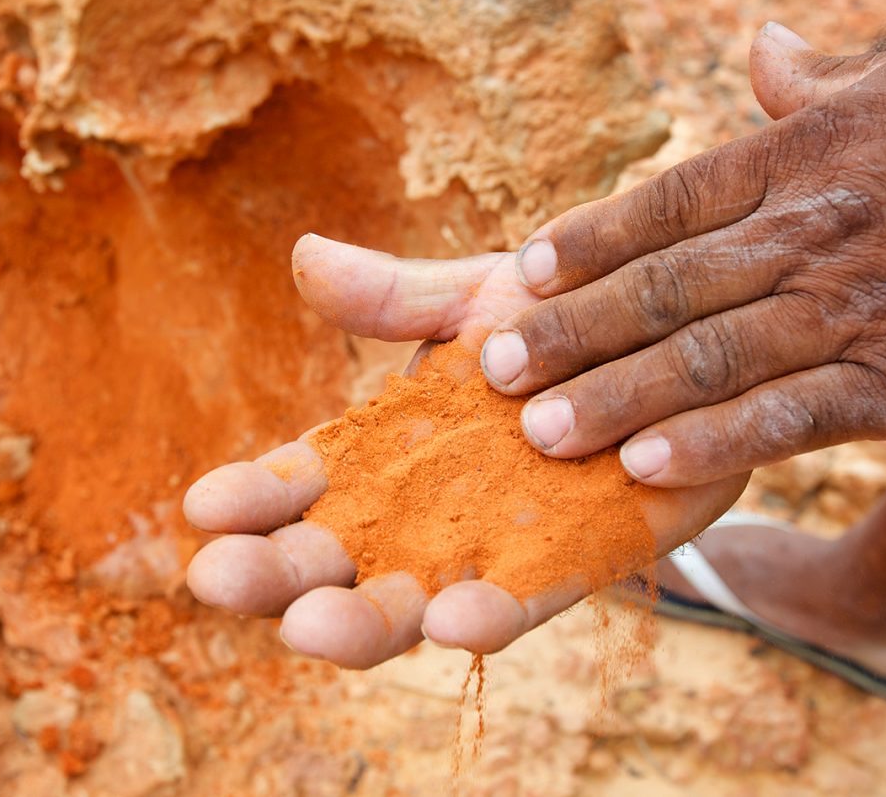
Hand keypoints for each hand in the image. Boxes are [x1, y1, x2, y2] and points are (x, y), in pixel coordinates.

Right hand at [184, 236, 746, 667]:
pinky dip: (491, 614)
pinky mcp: (581, 560)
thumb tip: (305, 257)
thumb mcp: (474, 298)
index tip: (199, 507)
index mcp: (386, 455)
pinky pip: (531, 599)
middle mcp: (427, 513)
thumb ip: (394, 296)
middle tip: (217, 579)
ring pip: (413, 600)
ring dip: (360, 620)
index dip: (253, 498)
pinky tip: (456, 622)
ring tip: (309, 628)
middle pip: (336, 560)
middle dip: (275, 575)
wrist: (685, 336)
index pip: (303, 486)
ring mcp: (497, 544)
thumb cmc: (563, 320)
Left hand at [478, 25, 885, 486]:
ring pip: (708, 356)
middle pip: (664, 285)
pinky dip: (714, 443)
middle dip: (570, 331)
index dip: (585, 242)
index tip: (516, 277)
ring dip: (614, 396)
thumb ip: (824, 83)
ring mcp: (859, 309)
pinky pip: (790, 416)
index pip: (668, 200)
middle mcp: (816, 230)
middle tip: (490, 370)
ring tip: (538, 432)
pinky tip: (647, 469)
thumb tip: (761, 51)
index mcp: (810, 155)